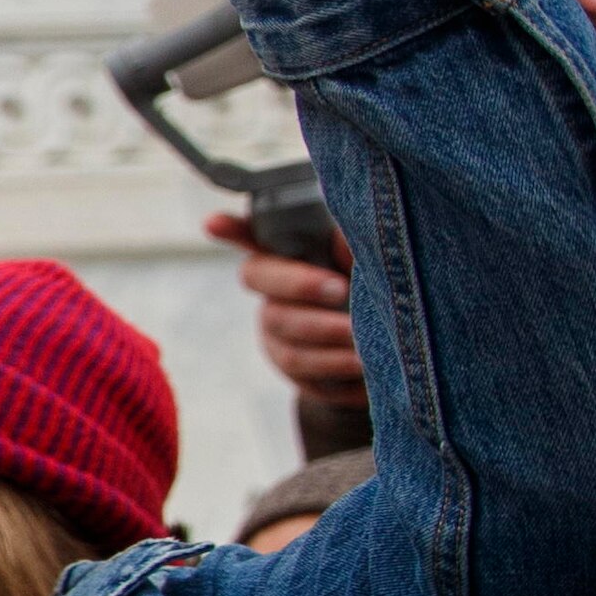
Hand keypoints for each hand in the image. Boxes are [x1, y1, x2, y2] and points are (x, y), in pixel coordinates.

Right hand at [200, 210, 362, 406]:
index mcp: (289, 256)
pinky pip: (303, 373)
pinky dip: (337, 373)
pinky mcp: (290, 366)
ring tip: (364, 347)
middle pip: (259, 279)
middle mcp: (271, 291)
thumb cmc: (370, 291)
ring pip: (282, 330)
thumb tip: (346, 240)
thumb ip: (355, 252)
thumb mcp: (367, 267)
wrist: (382, 348)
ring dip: (326, 339)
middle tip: (342, 289)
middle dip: (300, 284)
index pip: (251, 235)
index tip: (214, 223)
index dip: (231, 229)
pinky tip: (365, 370)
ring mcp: (275, 331)